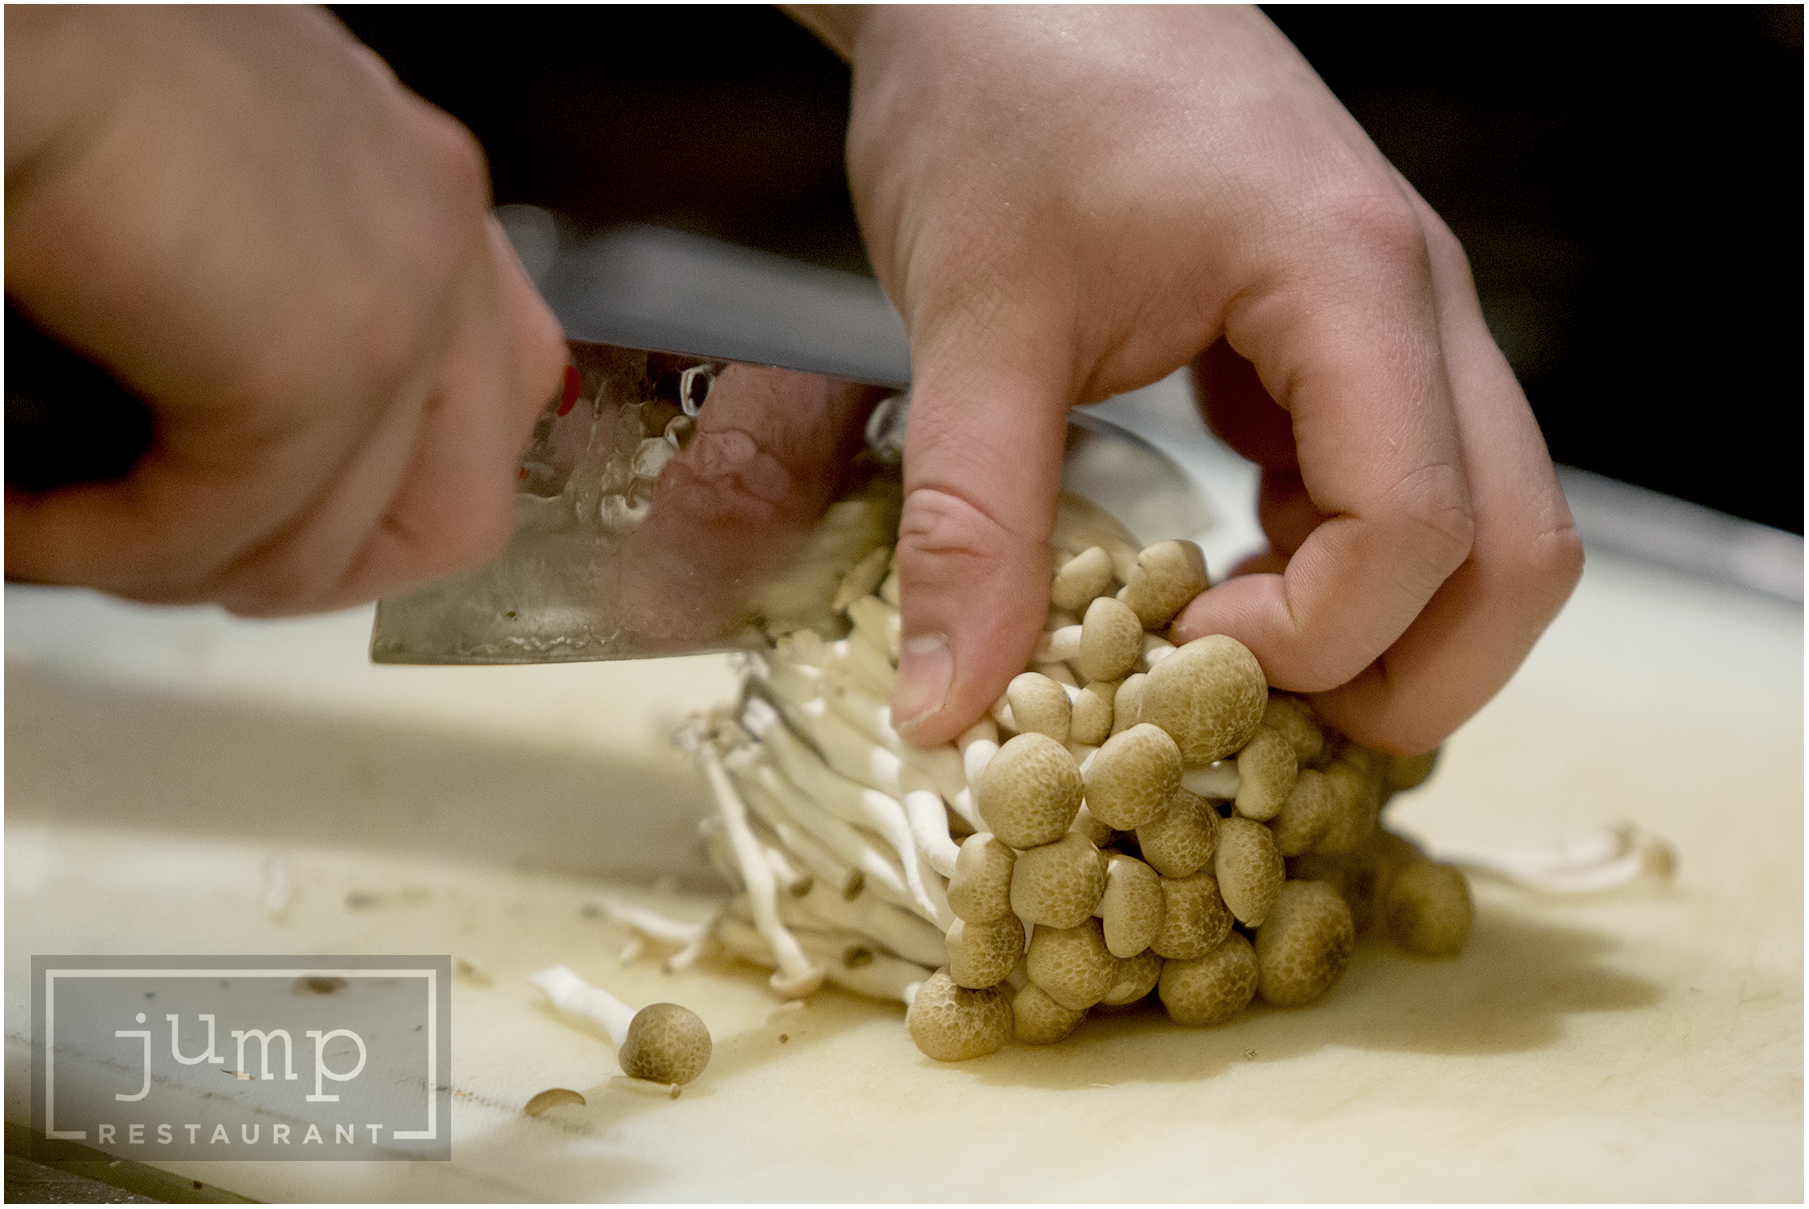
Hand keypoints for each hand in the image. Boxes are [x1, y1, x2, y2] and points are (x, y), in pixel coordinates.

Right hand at [4, 6, 565, 615]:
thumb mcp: (213, 173)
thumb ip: (270, 281)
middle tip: (188, 570)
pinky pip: (225, 529)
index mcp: (420, 186)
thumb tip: (222, 417)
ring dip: (187, 570)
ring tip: (73, 544)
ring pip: (331, 544)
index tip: (271, 520)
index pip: (492, 396)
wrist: (1, 16)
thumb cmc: (64, 65)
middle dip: (314, 574)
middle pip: (461, 504)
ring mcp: (399, 298)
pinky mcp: (317, 362)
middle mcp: (439, 231)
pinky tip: (31, 525)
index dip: (384, 499)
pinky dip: (107, 552)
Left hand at [790, 5, 1582, 752]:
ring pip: (1485, 521)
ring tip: (1235, 670)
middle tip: (1256, 731)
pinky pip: (1404, 476)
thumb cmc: (1003, 98)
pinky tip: (1230, 575)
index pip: (1419, 530)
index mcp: (1347, 284)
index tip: (1174, 665)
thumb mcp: (973, 322)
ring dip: (1387, 627)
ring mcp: (1393, 314)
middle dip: (1411, 677)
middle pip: (1517, 550)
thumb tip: (954, 706)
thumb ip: (972, 523)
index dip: (1314, 641)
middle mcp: (1411, 302)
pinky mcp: (1344, 328)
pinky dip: (1342, 560)